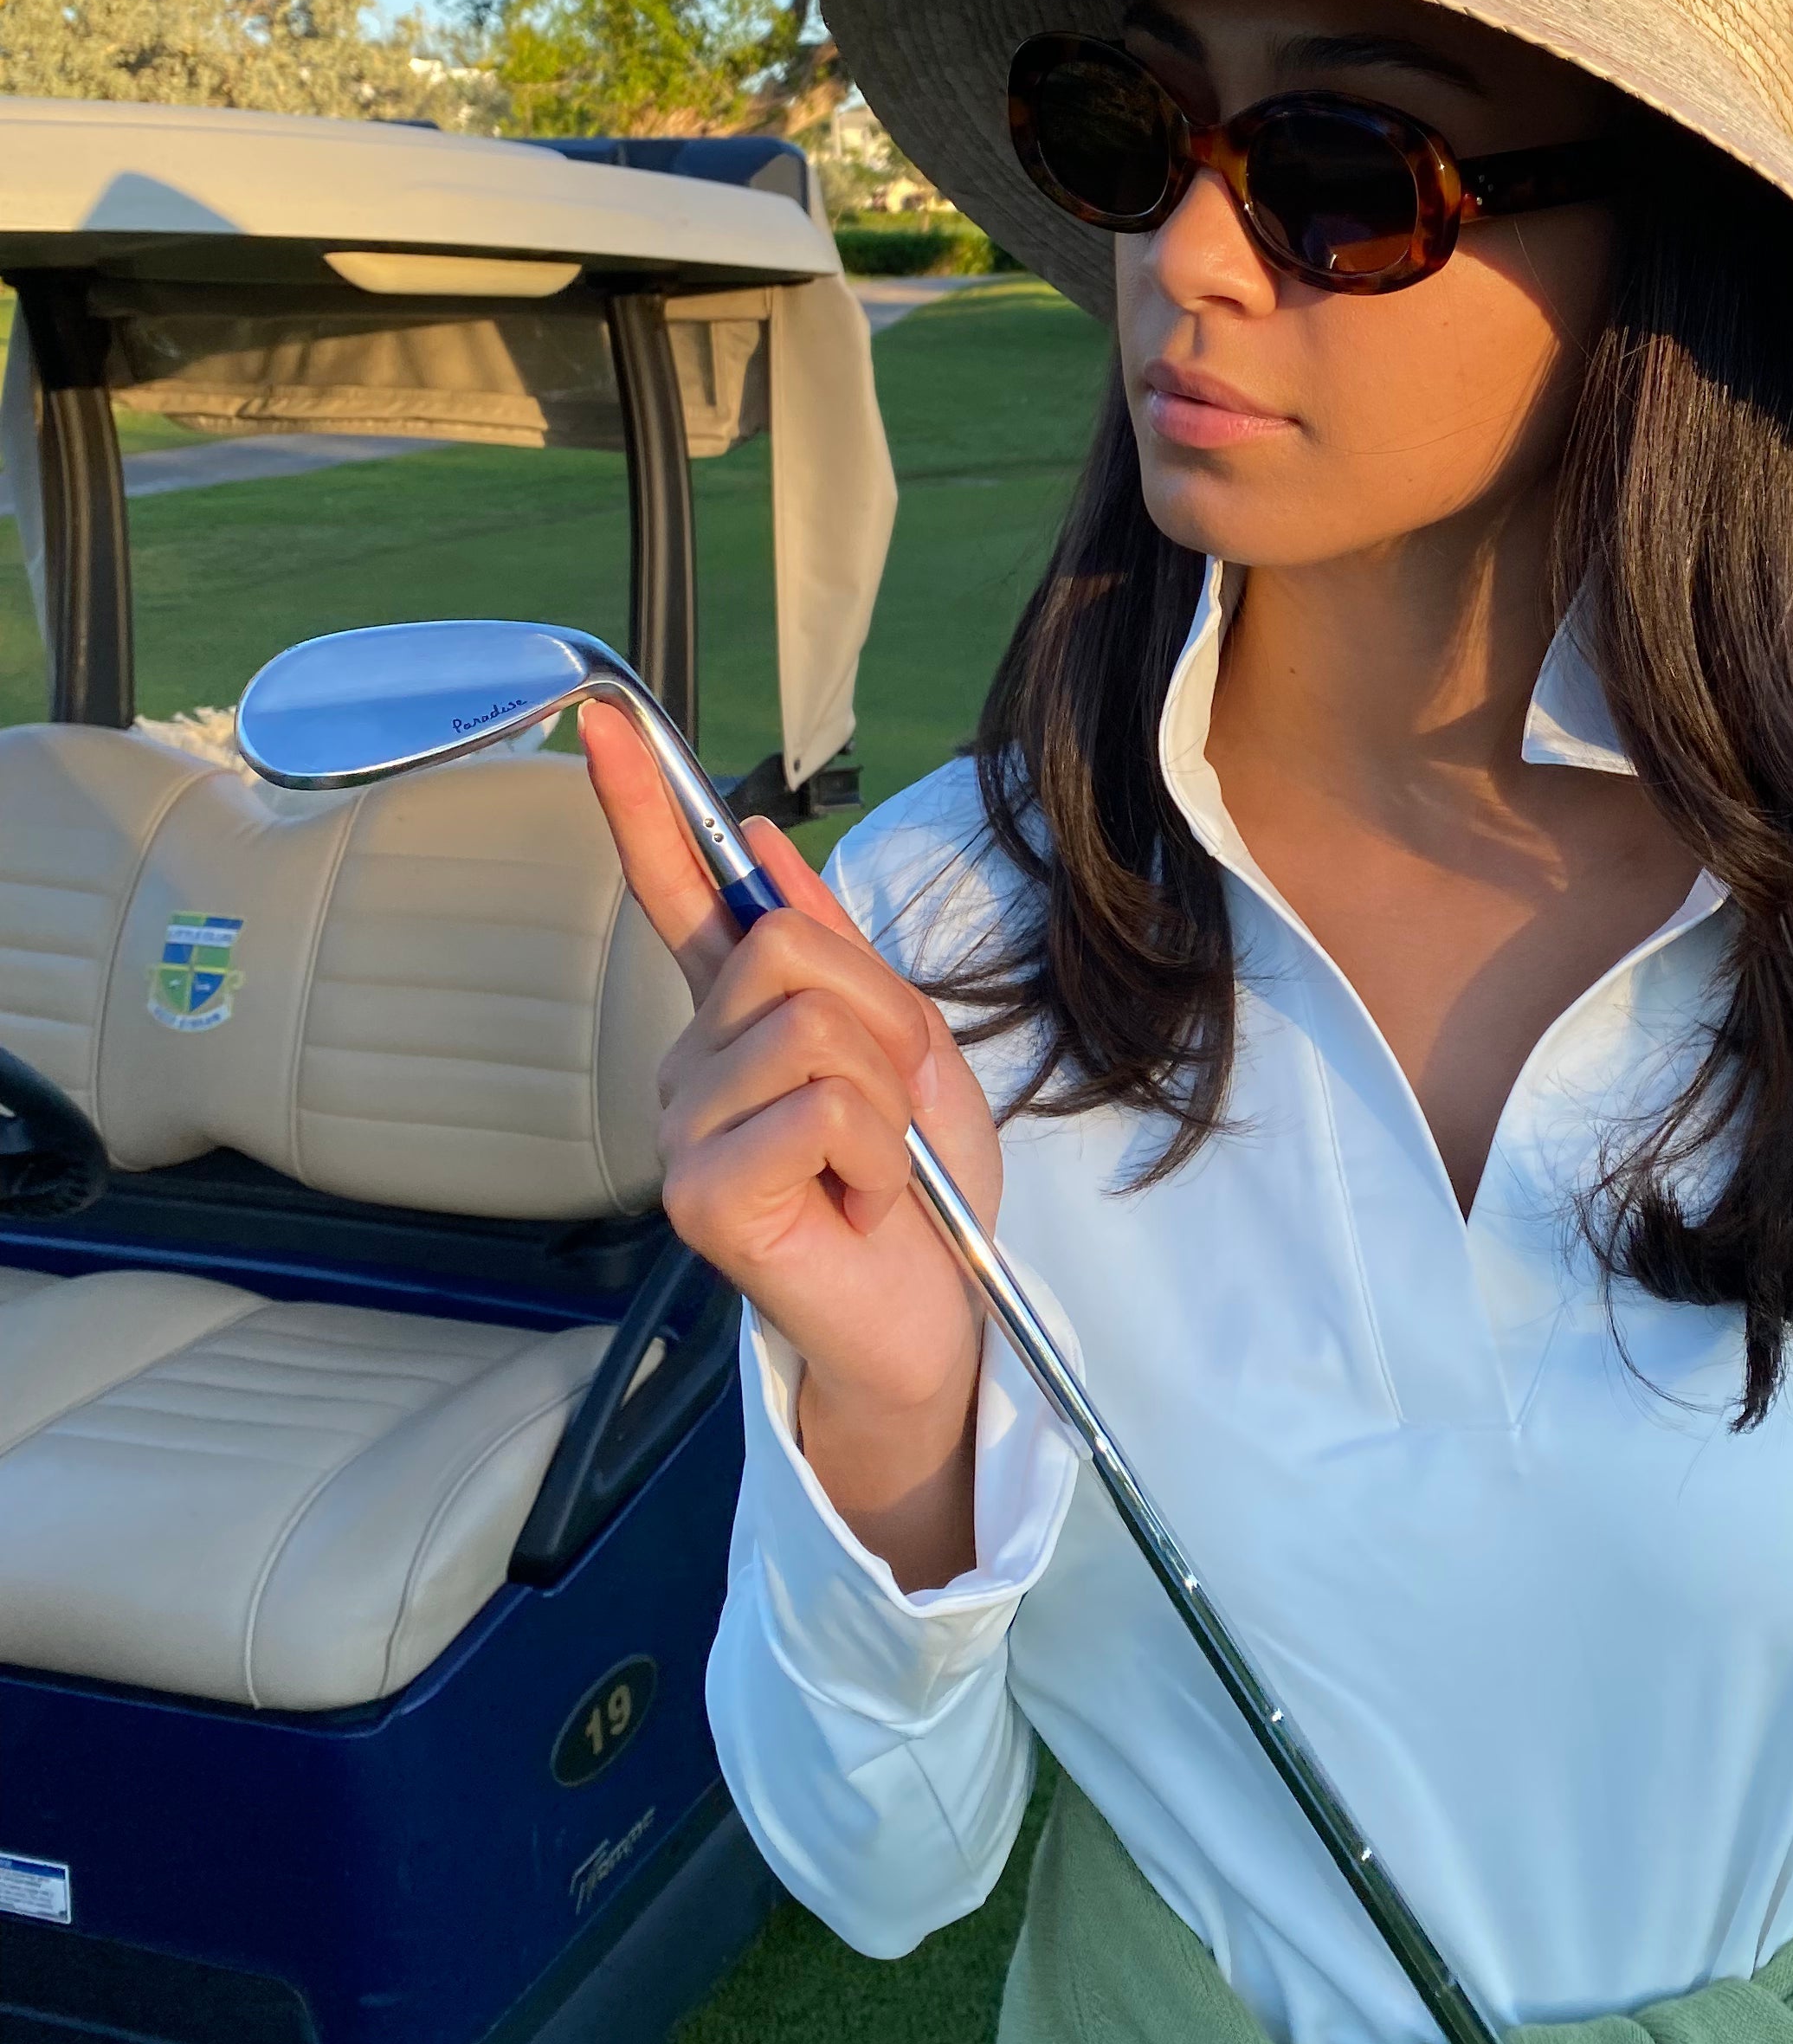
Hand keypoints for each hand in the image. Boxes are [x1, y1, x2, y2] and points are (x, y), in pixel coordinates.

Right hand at [580, 702, 999, 1583]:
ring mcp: (685, 1130)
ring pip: (813, 1029)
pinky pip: (821, 1108)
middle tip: (889, 1115)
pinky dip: (873, 1157)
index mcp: (740, 1022)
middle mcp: (692, 1066)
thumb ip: (839, 953)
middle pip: (788, 950)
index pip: (675, 894)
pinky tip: (855, 1208)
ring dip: (885, 1101)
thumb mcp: (907, 1049)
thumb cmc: (921, 1195)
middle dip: (881, 1022)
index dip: (641, 805)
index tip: (601, 722)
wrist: (941, 1320)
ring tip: (873, 1171)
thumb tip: (762, 840)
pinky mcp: (699, 1193)